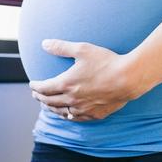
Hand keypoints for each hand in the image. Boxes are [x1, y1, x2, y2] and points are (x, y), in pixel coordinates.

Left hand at [29, 39, 148, 121]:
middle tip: (36, 94)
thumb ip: (61, 47)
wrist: (128, 78)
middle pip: (50, 101)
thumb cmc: (106, 62)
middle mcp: (72, 99)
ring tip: (47, 105)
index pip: (44, 88)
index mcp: (66, 84)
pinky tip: (67, 114)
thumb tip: (44, 43)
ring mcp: (83, 109)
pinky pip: (76, 118)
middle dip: (40, 97)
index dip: (36, 86)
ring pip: (61, 112)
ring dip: (51, 108)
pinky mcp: (94, 114)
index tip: (32, 84)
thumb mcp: (82, 49)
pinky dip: (67, 116)